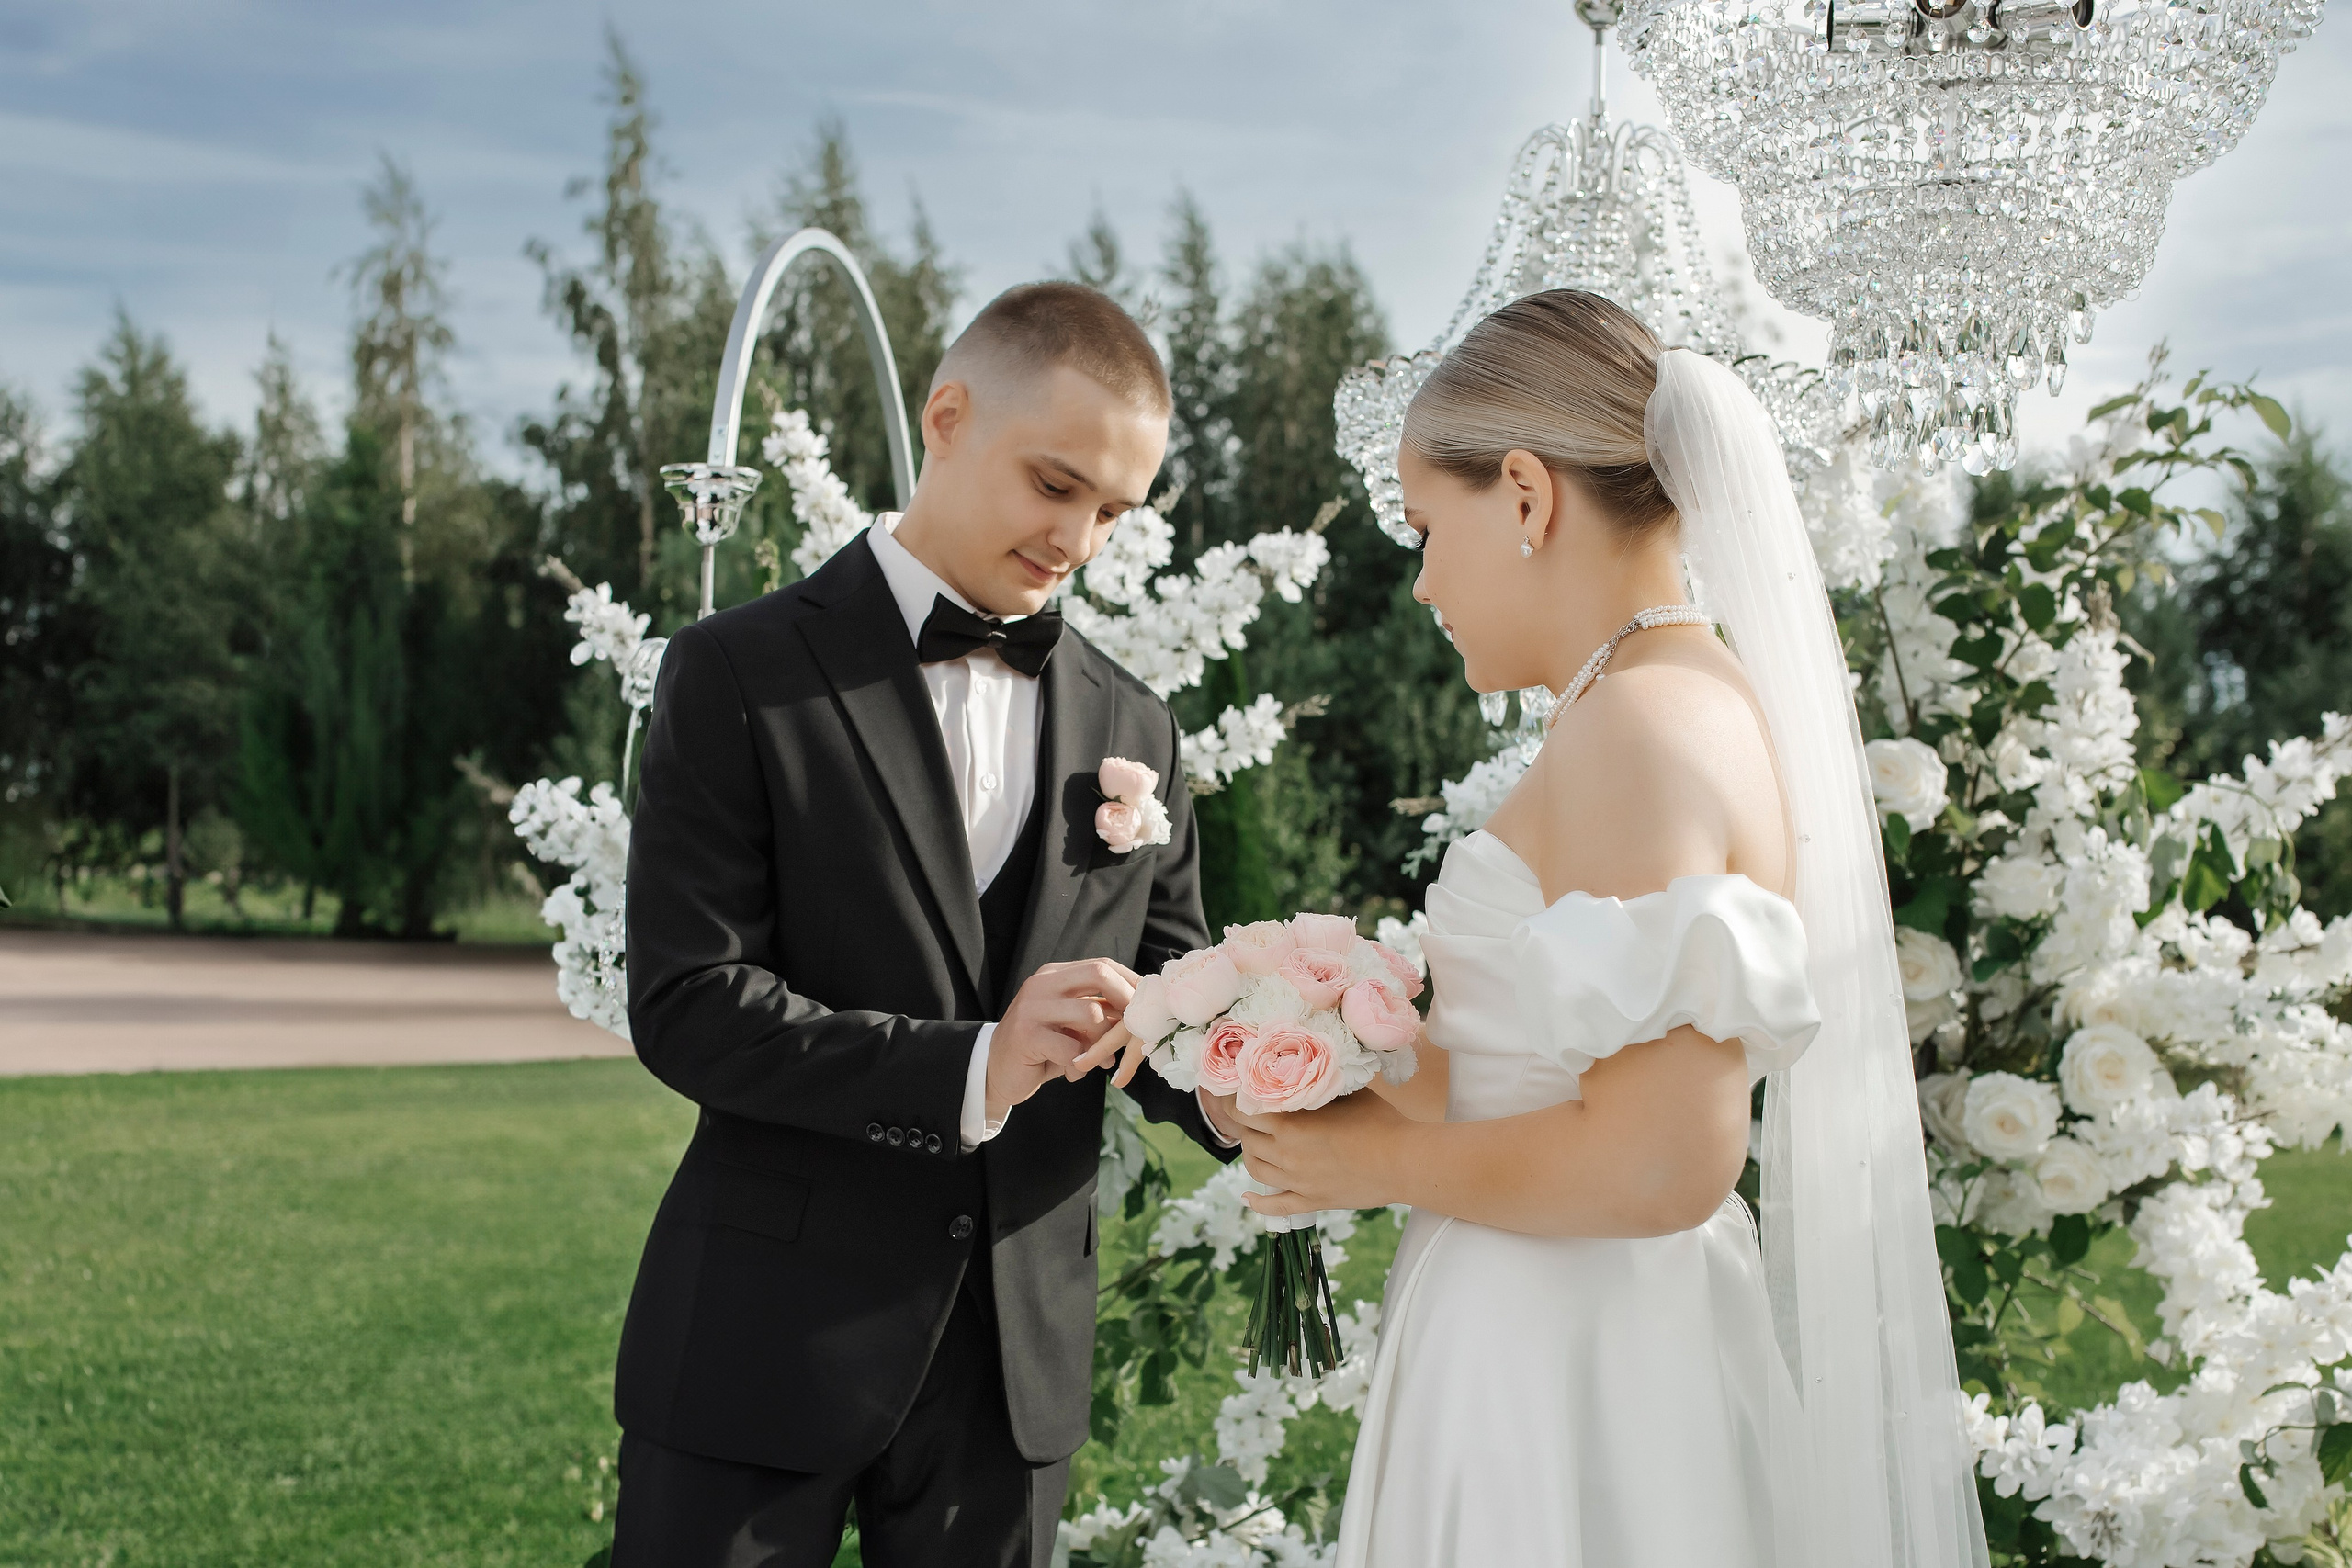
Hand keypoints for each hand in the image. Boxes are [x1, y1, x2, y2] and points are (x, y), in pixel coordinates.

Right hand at [989, 958, 1138, 1120]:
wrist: (996, 1069)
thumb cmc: (1042, 1046)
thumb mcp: (1070, 1023)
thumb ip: (1097, 1010)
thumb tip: (1141, 1010)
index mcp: (1054, 975)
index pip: (1102, 965)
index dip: (1130, 984)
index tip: (1148, 1006)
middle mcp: (1042, 984)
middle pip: (1099, 973)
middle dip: (1126, 1000)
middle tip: (1136, 1026)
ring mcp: (1031, 1007)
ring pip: (1091, 1014)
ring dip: (1104, 1043)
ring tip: (1100, 1061)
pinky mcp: (1026, 1036)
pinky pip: (1072, 1049)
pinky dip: (1080, 1066)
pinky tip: (1073, 1073)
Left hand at [1232, 1089, 1410, 1218]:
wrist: (1403, 1161)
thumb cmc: (1380, 1121)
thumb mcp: (1346, 1093)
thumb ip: (1320, 1085)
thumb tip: (1307, 1074)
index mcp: (1290, 1123)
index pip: (1244, 1111)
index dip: (1234, 1102)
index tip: (1235, 1094)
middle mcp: (1286, 1153)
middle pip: (1247, 1139)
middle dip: (1244, 1125)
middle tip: (1251, 1116)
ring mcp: (1296, 1182)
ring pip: (1255, 1169)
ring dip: (1250, 1154)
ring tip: (1256, 1145)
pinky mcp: (1311, 1201)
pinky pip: (1274, 1206)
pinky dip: (1257, 1203)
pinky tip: (1247, 1198)